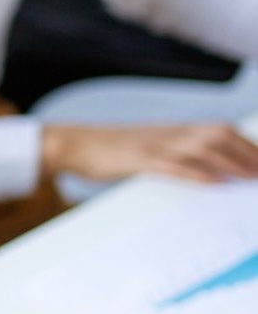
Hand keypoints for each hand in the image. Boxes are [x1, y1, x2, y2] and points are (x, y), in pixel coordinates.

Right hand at [42, 122, 257, 184]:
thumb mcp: (147, 147)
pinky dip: (198, 174)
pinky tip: (216, 183)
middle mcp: (169, 133)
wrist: (72, 143)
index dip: (246, 145)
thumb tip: (204, 172)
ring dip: (231, 163)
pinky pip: (174, 166)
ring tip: (251, 178)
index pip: (221, 130)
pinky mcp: (139, 160)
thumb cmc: (110, 150)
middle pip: (219, 136)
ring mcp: (154, 145)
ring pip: (202, 148)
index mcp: (173, 130)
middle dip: (247, 153)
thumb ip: (174, 154)